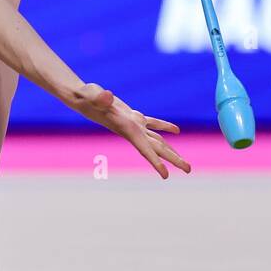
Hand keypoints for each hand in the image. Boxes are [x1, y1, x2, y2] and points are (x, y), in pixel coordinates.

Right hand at [70, 84, 191, 178]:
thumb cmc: (85, 97)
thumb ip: (100, 98)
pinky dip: (164, 127)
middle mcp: (131, 130)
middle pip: (155, 148)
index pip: (143, 148)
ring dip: (170, 150)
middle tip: (189, 170)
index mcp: (126, 128)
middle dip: (172, 159)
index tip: (166, 175)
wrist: (81, 97)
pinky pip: (152, 124)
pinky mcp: (132, 116)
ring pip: (156, 140)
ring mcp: (133, 124)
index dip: (155, 161)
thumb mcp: (92, 95)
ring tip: (185, 164)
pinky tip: (176, 130)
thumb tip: (107, 97)